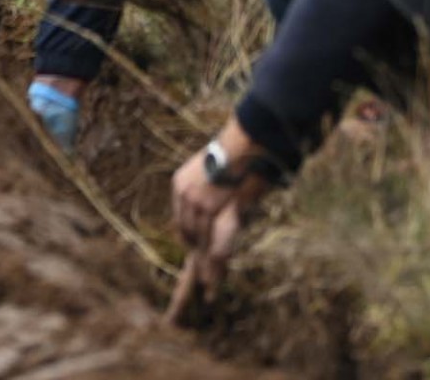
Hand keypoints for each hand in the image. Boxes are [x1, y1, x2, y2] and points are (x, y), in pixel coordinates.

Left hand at [172, 126, 269, 294]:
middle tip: (204, 279)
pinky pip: (219, 244)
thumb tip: (213, 212)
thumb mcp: (215, 171)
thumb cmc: (238, 151)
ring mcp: (203, 205)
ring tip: (210, 290)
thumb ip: (209, 193)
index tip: (195, 251)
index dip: (190, 238)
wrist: (249, 138)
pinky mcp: (222, 211)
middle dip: (199, 255)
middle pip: (191, 235)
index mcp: (180, 183)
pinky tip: (212, 285)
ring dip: (209, 268)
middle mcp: (187, 196)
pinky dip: (217, 266)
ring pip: (204, 244)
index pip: (181, 221)